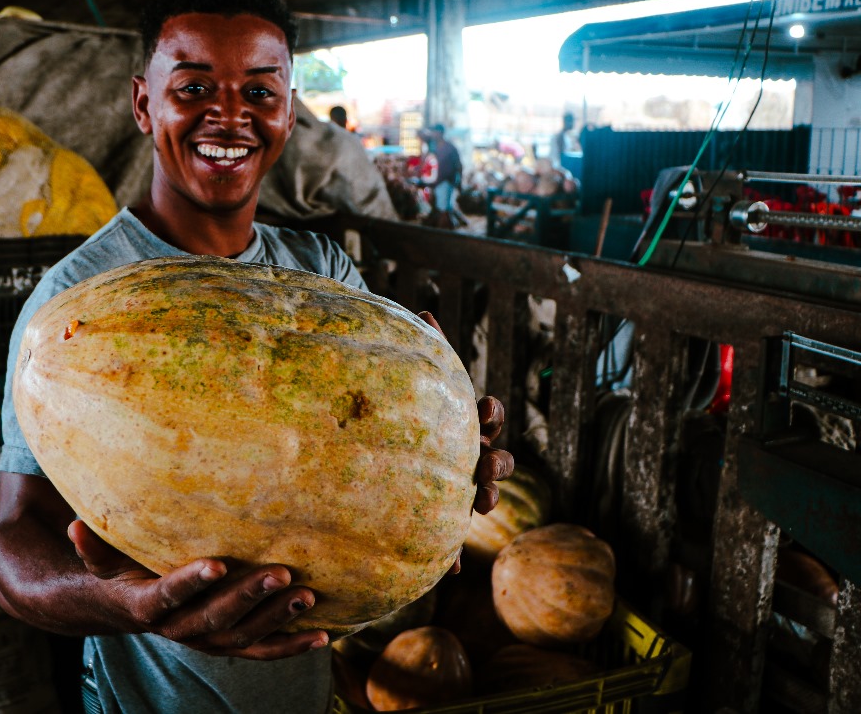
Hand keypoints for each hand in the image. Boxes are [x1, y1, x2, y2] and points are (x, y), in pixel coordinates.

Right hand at [67, 520, 327, 659]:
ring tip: (306, 596)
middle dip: (249, 597)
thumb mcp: (103, 560)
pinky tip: (323, 636)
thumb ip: (94, 547)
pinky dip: (292, 646)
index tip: (217, 563)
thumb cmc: (119, 572)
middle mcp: (178, 630)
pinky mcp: (228, 645)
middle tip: (282, 572)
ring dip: (277, 620)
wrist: (128, 608)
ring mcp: (206, 641)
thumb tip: (75, 524)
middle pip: (215, 619)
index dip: (191, 582)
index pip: (167, 596)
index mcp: (146, 607)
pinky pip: (262, 651)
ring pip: (243, 638)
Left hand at [419, 312, 513, 573]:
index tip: (483, 408)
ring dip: (485, 499)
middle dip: (497, 462)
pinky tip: (449, 569)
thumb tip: (424, 311)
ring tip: (481, 503)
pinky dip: (451, 553)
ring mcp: (456, 484)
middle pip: (496, 459)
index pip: (487, 416)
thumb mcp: (414, 376)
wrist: (383, 431)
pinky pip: (448, 538)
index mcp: (463, 421)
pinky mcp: (437, 513)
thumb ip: (424, 347)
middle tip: (487, 465)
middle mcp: (467, 453)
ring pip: (481, 496)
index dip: (489, 413)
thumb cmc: (403, 401)